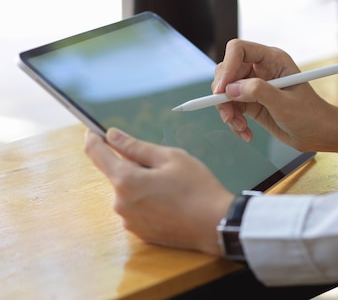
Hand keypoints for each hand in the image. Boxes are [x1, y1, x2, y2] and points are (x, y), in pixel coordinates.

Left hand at [84, 128, 233, 255]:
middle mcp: (121, 203)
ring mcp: (130, 221)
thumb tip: (112, 136)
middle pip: (118, 175)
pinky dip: (149, 203)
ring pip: (129, 194)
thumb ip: (137, 146)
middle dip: (134, 167)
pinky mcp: (140, 234)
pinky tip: (171, 204)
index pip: (97, 154)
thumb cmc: (197, 188)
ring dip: (143, 186)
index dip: (94, 139)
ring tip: (172, 189)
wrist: (215, 224)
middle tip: (163, 167)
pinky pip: (138, 210)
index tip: (94, 132)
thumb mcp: (171, 158)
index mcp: (126, 180)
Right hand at [213, 39, 337, 153]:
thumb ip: (258, 92)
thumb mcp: (286, 104)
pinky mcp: (251, 103)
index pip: (239, 50)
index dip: (227, 66)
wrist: (319, 134)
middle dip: (223, 94)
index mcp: (272, 59)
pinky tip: (246, 133)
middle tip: (227, 115)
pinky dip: (234, 122)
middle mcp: (261, 69)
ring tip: (240, 127)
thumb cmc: (311, 115)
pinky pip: (232, 108)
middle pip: (227, 71)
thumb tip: (231, 89)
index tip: (222, 90)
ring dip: (228, 111)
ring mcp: (254, 86)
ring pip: (226, 91)